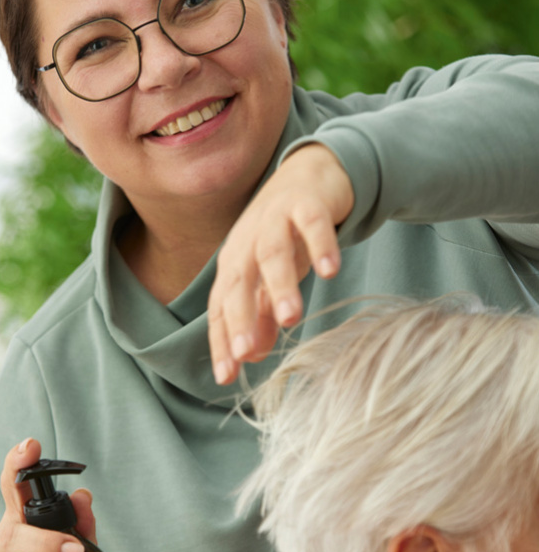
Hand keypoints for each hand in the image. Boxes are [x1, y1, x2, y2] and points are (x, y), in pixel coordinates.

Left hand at [208, 144, 353, 384]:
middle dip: (241, 317)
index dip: (222, 340)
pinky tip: (331, 272)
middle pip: (238, 281)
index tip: (226, 376)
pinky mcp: (306, 203)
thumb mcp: (269, 278)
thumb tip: (251, 356)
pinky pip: (313, 224)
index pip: (220, 307)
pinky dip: (320, 245)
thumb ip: (261, 315)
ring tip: (291, 318)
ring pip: (272, 253)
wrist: (308, 175)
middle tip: (247, 353)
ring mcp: (275, 219)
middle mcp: (247, 242)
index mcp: (234, 264)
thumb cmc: (284, 235)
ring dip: (279, 285)